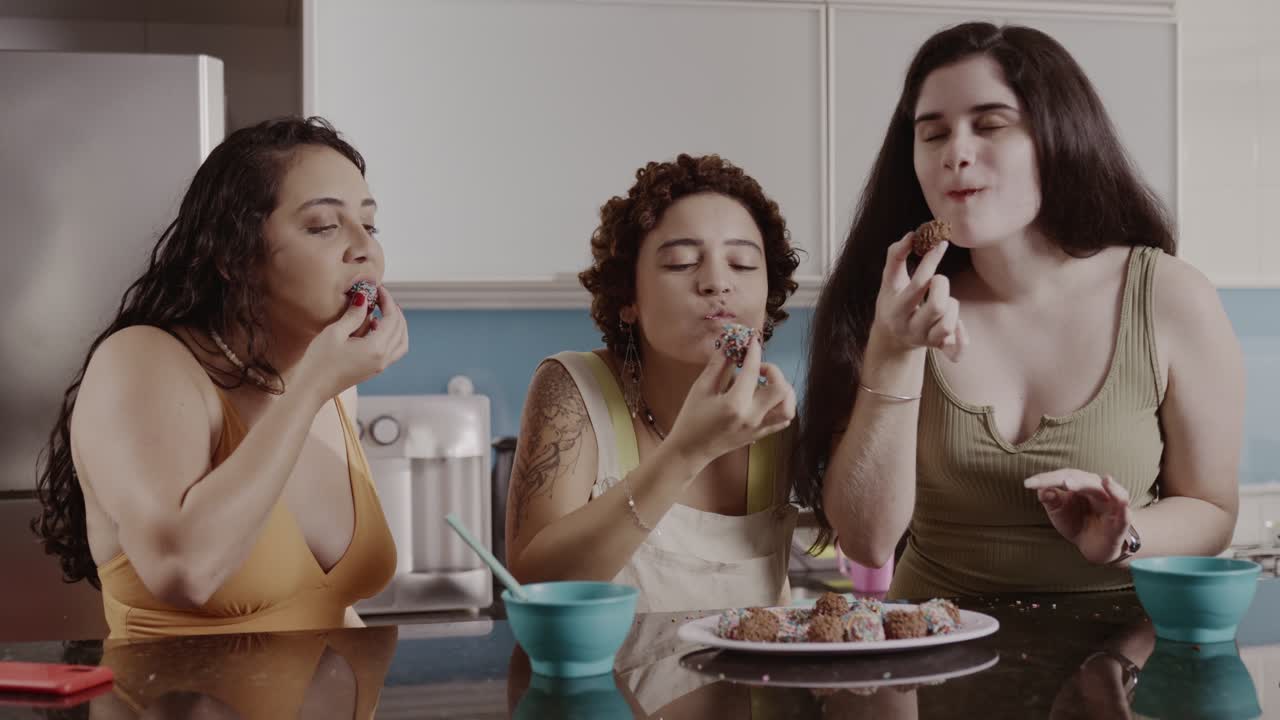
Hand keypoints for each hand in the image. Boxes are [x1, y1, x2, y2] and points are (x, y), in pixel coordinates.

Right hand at [296, 285, 409, 400]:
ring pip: (401, 342)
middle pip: (400, 329)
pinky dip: (391, 336)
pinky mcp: (373, 370)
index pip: (392, 318)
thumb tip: (365, 298)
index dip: (387, 300)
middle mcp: (383, 359)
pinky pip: (392, 351)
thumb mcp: (335, 332)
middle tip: (382, 297)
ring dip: (397, 325)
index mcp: (376, 348)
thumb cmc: (319, 361)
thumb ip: (354, 315)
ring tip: (383, 311)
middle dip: (394, 310)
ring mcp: (379, 367)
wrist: (311, 388)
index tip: (378, 288)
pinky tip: (373, 327)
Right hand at [665, 334, 796, 468]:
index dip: (754, 351)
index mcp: (734, 405)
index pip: (752, 371)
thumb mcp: (701, 388)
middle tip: (758, 368)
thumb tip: (730, 344)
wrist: (691, 449)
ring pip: (788, 406)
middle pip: (780, 389)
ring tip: (768, 383)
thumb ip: (718, 364)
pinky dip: (782, 405)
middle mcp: (752, 417)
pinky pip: (783, 420)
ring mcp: (759, 428)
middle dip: (773, 371)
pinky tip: (768, 398)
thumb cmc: (691, 418)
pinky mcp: (760, 435)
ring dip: (783, 390)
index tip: (752, 340)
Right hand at [872, 232, 966, 361]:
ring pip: (948, 324)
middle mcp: (910, 328)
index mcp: (896, 310)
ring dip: (952, 306)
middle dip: (942, 286)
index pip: (918, 284)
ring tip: (944, 300)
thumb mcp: (888, 281)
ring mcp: (925, 340)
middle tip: (937, 280)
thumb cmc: (893, 302)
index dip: (931, 261)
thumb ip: (895, 257)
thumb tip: (911, 235)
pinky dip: (961, 335)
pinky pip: (956, 348)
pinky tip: (958, 325)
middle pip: (937, 307)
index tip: (941, 243)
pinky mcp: (939, 348)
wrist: (892, 338)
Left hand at [1024, 469, 1131, 564]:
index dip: (1047, 478)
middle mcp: (1099, 491)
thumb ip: (1051, 500)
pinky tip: (1120, 502)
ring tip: (1090, 483)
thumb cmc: (1076, 522)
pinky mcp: (1121, 523)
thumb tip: (1041, 490)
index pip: (1064, 476)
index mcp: (1081, 484)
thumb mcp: (1058, 512)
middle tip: (1062, 482)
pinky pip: (1125, 514)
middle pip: (1086, 480)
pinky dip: (1123, 506)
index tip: (1028, 483)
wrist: (1093, 546)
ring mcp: (1112, 506)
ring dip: (1101, 487)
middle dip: (1073, 480)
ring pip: (1112, 492)